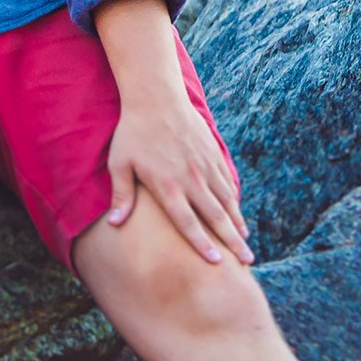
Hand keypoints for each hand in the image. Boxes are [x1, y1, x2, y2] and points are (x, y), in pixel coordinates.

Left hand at [104, 95, 251, 264]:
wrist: (157, 98)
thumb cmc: (133, 133)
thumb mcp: (120, 163)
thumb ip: (122, 195)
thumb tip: (114, 224)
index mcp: (168, 185)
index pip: (188, 222)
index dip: (202, 244)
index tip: (215, 262)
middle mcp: (191, 179)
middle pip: (216, 217)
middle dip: (232, 242)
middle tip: (246, 262)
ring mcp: (206, 167)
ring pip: (227, 201)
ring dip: (238, 224)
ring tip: (246, 243)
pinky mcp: (213, 155)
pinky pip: (227, 183)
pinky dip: (234, 201)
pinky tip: (237, 214)